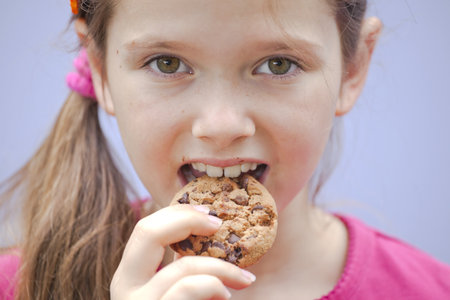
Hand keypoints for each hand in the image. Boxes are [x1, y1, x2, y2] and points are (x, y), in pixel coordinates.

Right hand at [110, 204, 255, 298]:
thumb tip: (212, 229)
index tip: (209, 214)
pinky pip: (189, 290)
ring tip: (243, 279)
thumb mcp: (181, 288)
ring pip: (181, 268)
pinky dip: (214, 286)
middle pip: (147, 232)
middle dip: (187, 219)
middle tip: (218, 223)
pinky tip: (225, 296)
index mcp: (131, 277)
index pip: (145, 229)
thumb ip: (183, 265)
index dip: (177, 213)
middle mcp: (126, 290)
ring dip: (222, 268)